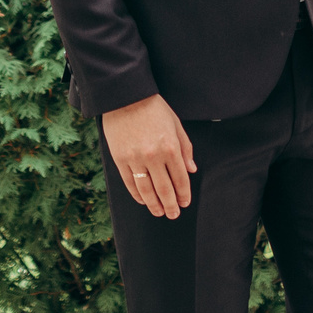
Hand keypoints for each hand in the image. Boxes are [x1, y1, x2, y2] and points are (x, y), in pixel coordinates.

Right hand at [102, 92, 197, 218]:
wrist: (125, 97)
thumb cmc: (154, 109)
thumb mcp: (176, 124)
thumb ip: (185, 148)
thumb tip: (192, 170)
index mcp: (170, 147)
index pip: (180, 178)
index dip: (184, 194)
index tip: (185, 203)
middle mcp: (153, 156)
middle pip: (164, 189)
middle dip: (171, 205)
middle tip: (174, 215)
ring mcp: (135, 159)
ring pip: (146, 190)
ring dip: (154, 205)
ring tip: (159, 212)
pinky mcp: (120, 159)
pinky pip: (130, 183)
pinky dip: (137, 195)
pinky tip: (143, 201)